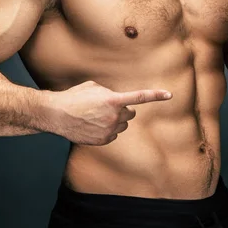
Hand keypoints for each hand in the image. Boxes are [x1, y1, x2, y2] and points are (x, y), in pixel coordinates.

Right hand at [45, 80, 171, 144]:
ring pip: (122, 126)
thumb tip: (116, 100)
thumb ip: (110, 93)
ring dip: (115, 121)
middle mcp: (114, 116)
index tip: (170, 94)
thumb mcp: (94, 87)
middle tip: (108, 107)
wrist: (57, 114)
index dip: (156, 95)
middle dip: (123, 110)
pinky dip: (107, 131)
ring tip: (97, 116)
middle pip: (130, 114)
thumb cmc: (74, 97)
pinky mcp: (103, 140)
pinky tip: (93, 125)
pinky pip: (113, 135)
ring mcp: (109, 130)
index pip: (139, 97)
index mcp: (113, 100)